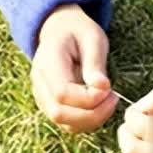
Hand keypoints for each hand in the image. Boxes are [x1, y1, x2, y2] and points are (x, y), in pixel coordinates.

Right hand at [30, 3, 116, 132]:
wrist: (59, 29)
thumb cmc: (77, 31)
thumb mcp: (92, 37)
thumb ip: (95, 62)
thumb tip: (102, 87)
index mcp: (47, 62)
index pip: (62, 93)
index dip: (88, 98)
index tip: (110, 89)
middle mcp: (39, 82)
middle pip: (59, 113)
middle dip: (91, 114)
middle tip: (113, 99)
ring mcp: (42, 95)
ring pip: (63, 123)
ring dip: (91, 120)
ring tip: (109, 101)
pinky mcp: (50, 104)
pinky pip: (67, 122)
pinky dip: (87, 121)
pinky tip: (100, 106)